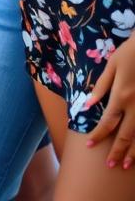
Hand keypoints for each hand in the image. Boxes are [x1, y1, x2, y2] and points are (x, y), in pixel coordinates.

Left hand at [85, 36, 134, 167]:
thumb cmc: (130, 54)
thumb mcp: (112, 66)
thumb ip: (101, 86)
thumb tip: (88, 104)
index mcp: (121, 95)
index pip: (107, 121)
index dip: (98, 135)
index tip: (89, 145)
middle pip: (126, 134)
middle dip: (117, 151)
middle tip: (109, 164)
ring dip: (134, 152)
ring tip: (125, 164)